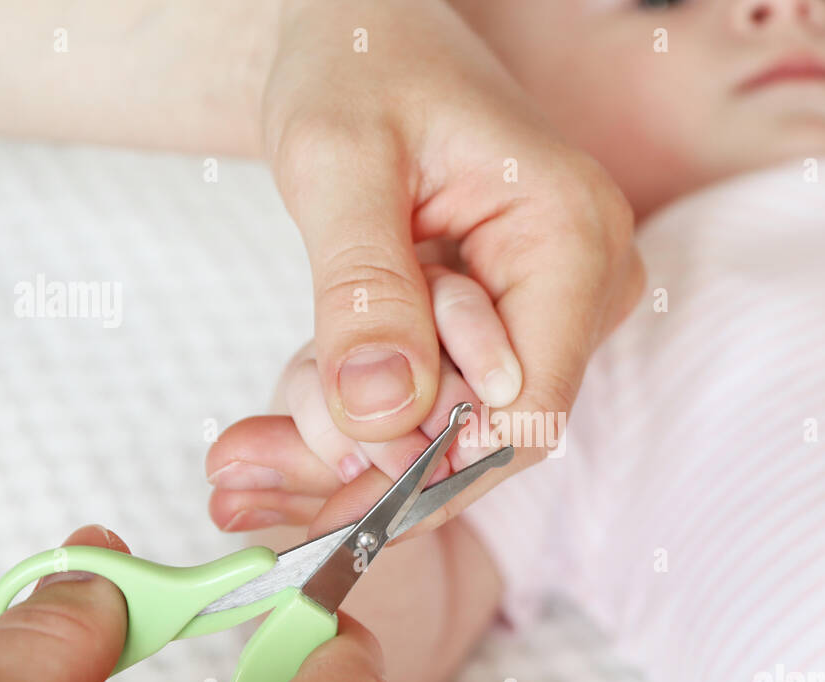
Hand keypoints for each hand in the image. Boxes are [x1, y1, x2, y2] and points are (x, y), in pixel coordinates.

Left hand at [254, 0, 643, 524]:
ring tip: (244, 456)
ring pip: (453, 426)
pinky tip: (282, 420)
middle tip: (240, 476)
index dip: (429, 468)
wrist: (374, 24)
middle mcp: (584, 283)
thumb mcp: (339, 162)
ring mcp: (552, 305)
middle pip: (482, 432)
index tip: (325, 492)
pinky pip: (440, 395)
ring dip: (349, 444)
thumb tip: (382, 414)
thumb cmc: (363, 59)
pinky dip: (360, 410)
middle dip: (364, 463)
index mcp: (571, 238)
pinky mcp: (509, 317)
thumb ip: (363, 290)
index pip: (525, 412)